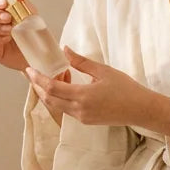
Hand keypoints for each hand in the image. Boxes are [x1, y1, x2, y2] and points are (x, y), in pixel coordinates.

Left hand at [24, 46, 169, 135]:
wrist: (140, 109)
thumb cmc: (125, 88)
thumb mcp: (103, 70)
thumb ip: (81, 61)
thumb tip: (65, 49)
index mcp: (83, 96)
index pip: (51, 88)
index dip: (37, 79)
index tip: (29, 69)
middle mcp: (79, 110)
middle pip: (49, 99)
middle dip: (37, 86)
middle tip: (32, 73)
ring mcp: (82, 117)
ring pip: (56, 106)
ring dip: (49, 92)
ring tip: (52, 76)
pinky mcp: (86, 121)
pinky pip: (66, 109)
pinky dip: (60, 98)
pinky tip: (65, 86)